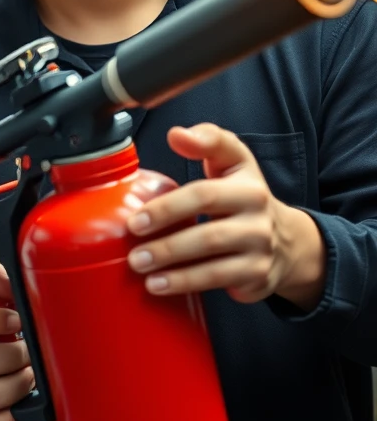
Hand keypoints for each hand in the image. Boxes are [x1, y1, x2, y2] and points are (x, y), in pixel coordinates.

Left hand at [126, 124, 323, 308]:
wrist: (287, 239)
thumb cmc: (243, 195)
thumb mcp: (234, 161)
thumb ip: (208, 141)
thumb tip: (176, 134)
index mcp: (247, 186)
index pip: (205, 194)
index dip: (168, 206)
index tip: (136, 219)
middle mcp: (258, 218)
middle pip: (208, 234)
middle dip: (167, 244)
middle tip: (133, 250)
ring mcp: (260, 250)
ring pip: (214, 265)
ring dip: (174, 270)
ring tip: (141, 270)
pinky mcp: (258, 276)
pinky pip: (219, 283)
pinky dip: (188, 285)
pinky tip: (160, 286)